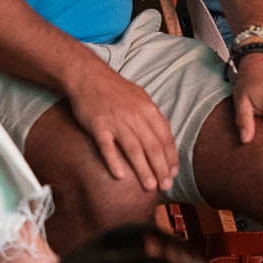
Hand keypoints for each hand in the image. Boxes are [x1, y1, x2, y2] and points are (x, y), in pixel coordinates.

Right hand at [66, 56, 181, 191]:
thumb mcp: (140, 98)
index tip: (173, 173)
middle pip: (152, 146)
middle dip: (161, 168)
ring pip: (134, 149)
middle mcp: (135, 116)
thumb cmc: (115, 89)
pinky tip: (120, 176)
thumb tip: (163, 136)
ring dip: (143, 169)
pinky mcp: (98, 125)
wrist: (88, 76)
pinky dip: (114, 161)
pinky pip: (107, 146)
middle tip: (165, 186)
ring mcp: (117, 121)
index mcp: (148, 109)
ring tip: (150, 186)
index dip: (170, 157)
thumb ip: (151, 117)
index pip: (165, 137)